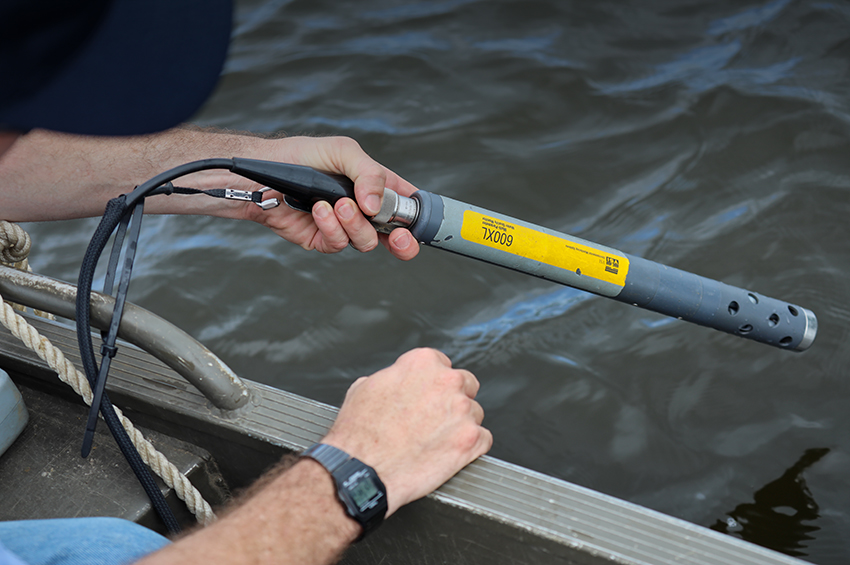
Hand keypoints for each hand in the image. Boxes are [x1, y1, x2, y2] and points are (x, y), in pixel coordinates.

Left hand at [222, 136, 420, 259]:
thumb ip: (369, 174)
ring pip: (366, 241)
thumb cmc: (302, 155)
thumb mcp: (342, 151)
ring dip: (354, 223)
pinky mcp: (323, 239)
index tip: (419, 223)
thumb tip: (377, 206)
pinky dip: (331, 227)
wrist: (263, 173)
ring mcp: (344, 226)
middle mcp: (362, 209)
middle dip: (403, 241)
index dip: (416, 217)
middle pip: (395, 235)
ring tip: (337, 204)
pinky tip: (319, 210)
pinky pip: (338, 244)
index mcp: (375, 186)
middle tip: (400, 238)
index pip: (405, 204)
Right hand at [321, 348, 492, 515]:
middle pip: (465, 385)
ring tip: (436, 442)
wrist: (362, 471)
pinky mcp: (471, 441)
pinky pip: (483, 440)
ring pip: (474, 414)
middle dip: (452, 401)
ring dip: (460, 426)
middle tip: (434, 420)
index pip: (442, 365)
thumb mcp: (366, 387)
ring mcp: (462, 411)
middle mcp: (447, 382)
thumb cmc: (359, 433)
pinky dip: (470, 448)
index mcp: (422, 363)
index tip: (428, 396)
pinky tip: (448, 454)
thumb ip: (394, 377)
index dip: (433, 384)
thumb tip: (399, 382)